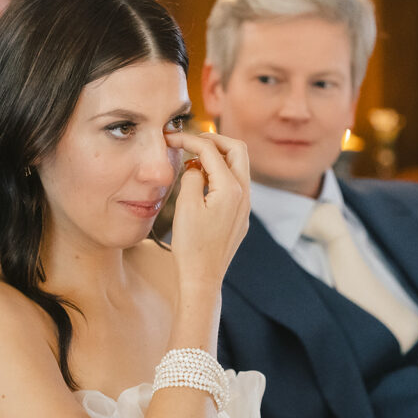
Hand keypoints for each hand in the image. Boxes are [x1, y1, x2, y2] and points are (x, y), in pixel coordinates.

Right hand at [166, 131, 249, 292]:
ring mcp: (245, 206)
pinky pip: (235, 184)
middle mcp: (244, 194)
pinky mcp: (240, 216)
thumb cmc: (191, 246)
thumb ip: (191, 176)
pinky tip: (201, 183)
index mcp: (231, 188)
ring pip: (238, 167)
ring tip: (193, 161)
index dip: (190, 139)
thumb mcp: (185, 205)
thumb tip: (195, 166)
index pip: (211, 150)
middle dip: (214, 140)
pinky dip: (220, 174)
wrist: (202, 278)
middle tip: (191, 141)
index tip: (171, 138)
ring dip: (218, 157)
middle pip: (237, 149)